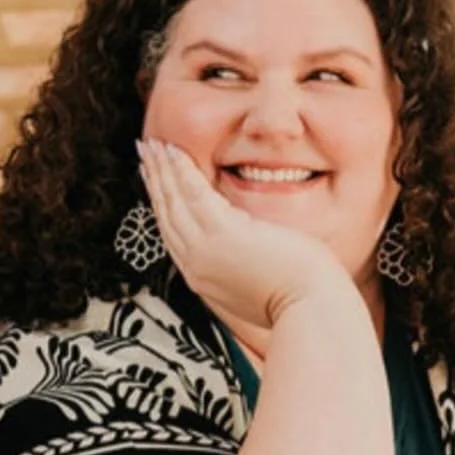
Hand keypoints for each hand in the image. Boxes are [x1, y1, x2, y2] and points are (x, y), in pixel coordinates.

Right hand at [137, 138, 350, 347]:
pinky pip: (193, 194)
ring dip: (160, 169)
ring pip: (173, 202)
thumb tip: (244, 248)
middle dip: (153, 181)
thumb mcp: (255, 285)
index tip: (154, 180)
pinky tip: (173, 150)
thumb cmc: (296, 299)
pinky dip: (180, 170)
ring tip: (151, 144)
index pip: (174, 234)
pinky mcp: (223, 233)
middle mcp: (196, 265)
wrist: (309, 310)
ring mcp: (205, 251)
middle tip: (145, 153)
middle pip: (166, 216)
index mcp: (203, 278)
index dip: (161, 203)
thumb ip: (239, 267)